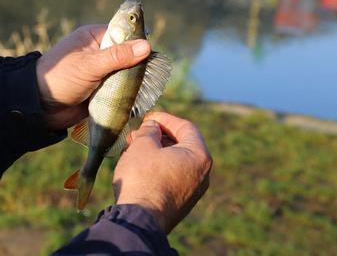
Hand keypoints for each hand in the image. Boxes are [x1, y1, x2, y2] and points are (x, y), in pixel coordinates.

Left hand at [36, 25, 150, 129]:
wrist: (39, 107)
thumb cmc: (60, 77)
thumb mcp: (90, 65)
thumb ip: (117, 56)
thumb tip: (146, 46)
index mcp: (93, 37)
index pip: (123, 33)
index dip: (138, 42)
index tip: (154, 54)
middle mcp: (98, 52)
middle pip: (127, 54)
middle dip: (139, 64)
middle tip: (154, 75)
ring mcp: (100, 72)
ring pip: (125, 73)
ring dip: (134, 81)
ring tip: (149, 89)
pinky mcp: (101, 89)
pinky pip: (119, 89)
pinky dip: (127, 93)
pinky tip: (139, 98)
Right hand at [113, 112, 212, 233]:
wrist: (140, 220)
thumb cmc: (142, 179)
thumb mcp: (142, 145)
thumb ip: (149, 130)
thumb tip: (152, 127)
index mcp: (199, 155)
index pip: (186, 127)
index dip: (165, 118)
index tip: (148, 117)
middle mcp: (202, 173)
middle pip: (182, 144)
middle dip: (159, 135)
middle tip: (139, 132)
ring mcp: (193, 190)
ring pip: (176, 161)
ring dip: (156, 151)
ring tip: (134, 148)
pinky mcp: (181, 202)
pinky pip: (172, 176)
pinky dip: (158, 167)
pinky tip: (139, 165)